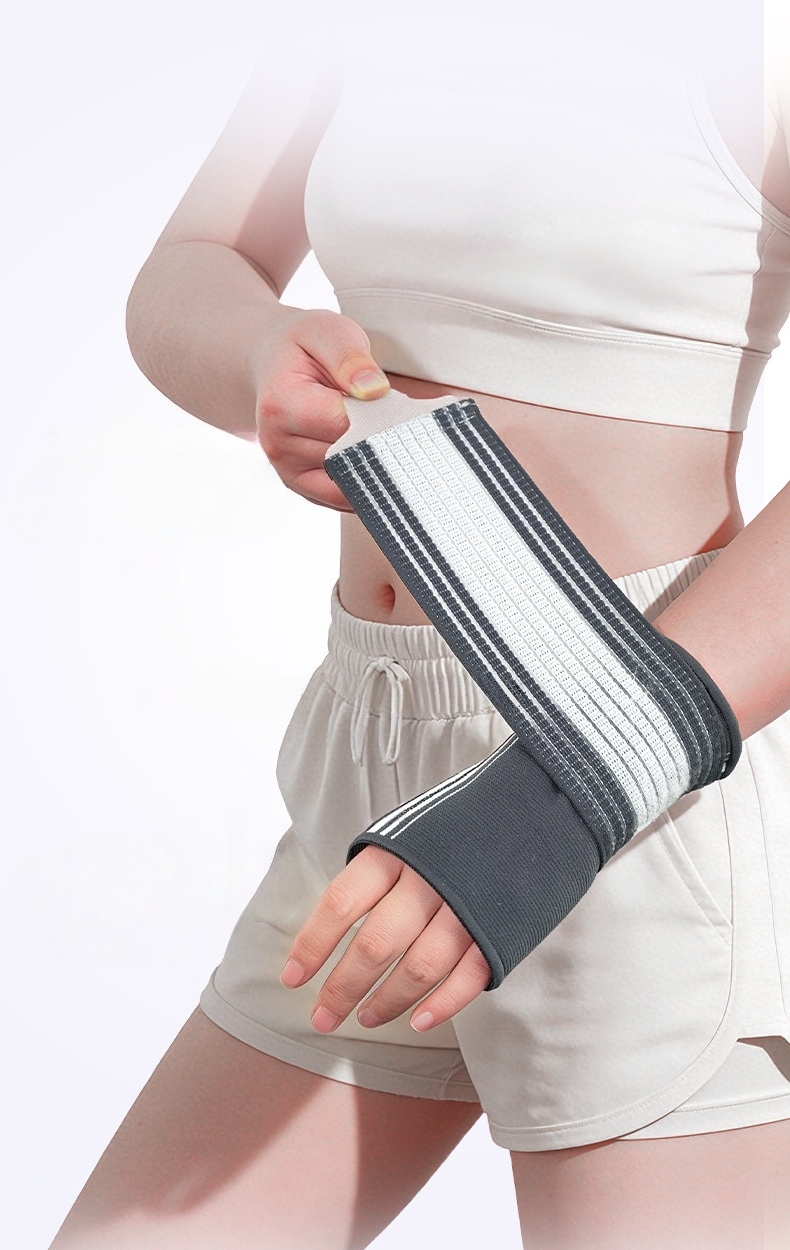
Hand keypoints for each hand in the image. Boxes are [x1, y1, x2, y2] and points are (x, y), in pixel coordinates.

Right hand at [254, 307, 389, 510]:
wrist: (274, 367)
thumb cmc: (304, 348)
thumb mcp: (327, 331)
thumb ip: (350, 357)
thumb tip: (374, 390)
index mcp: (281, 406)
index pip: (344, 425)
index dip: (376, 415)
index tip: (392, 400)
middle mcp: (278, 447)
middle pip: (350, 457)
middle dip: (378, 439)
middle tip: (390, 415)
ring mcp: (289, 474)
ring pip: (352, 481)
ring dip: (374, 460)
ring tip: (376, 429)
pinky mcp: (304, 489)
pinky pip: (346, 498)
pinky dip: (367, 480)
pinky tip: (373, 455)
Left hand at [279, 845, 491, 1032]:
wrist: (533, 804)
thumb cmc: (456, 824)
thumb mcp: (407, 830)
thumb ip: (375, 870)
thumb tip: (333, 920)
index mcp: (396, 852)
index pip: (341, 904)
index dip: (313, 945)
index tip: (293, 978)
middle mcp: (428, 879)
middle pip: (375, 945)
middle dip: (342, 988)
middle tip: (323, 1017)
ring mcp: (467, 906)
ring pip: (419, 968)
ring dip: (388, 1001)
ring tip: (366, 1018)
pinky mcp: (501, 928)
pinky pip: (468, 977)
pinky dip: (443, 1004)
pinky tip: (418, 1022)